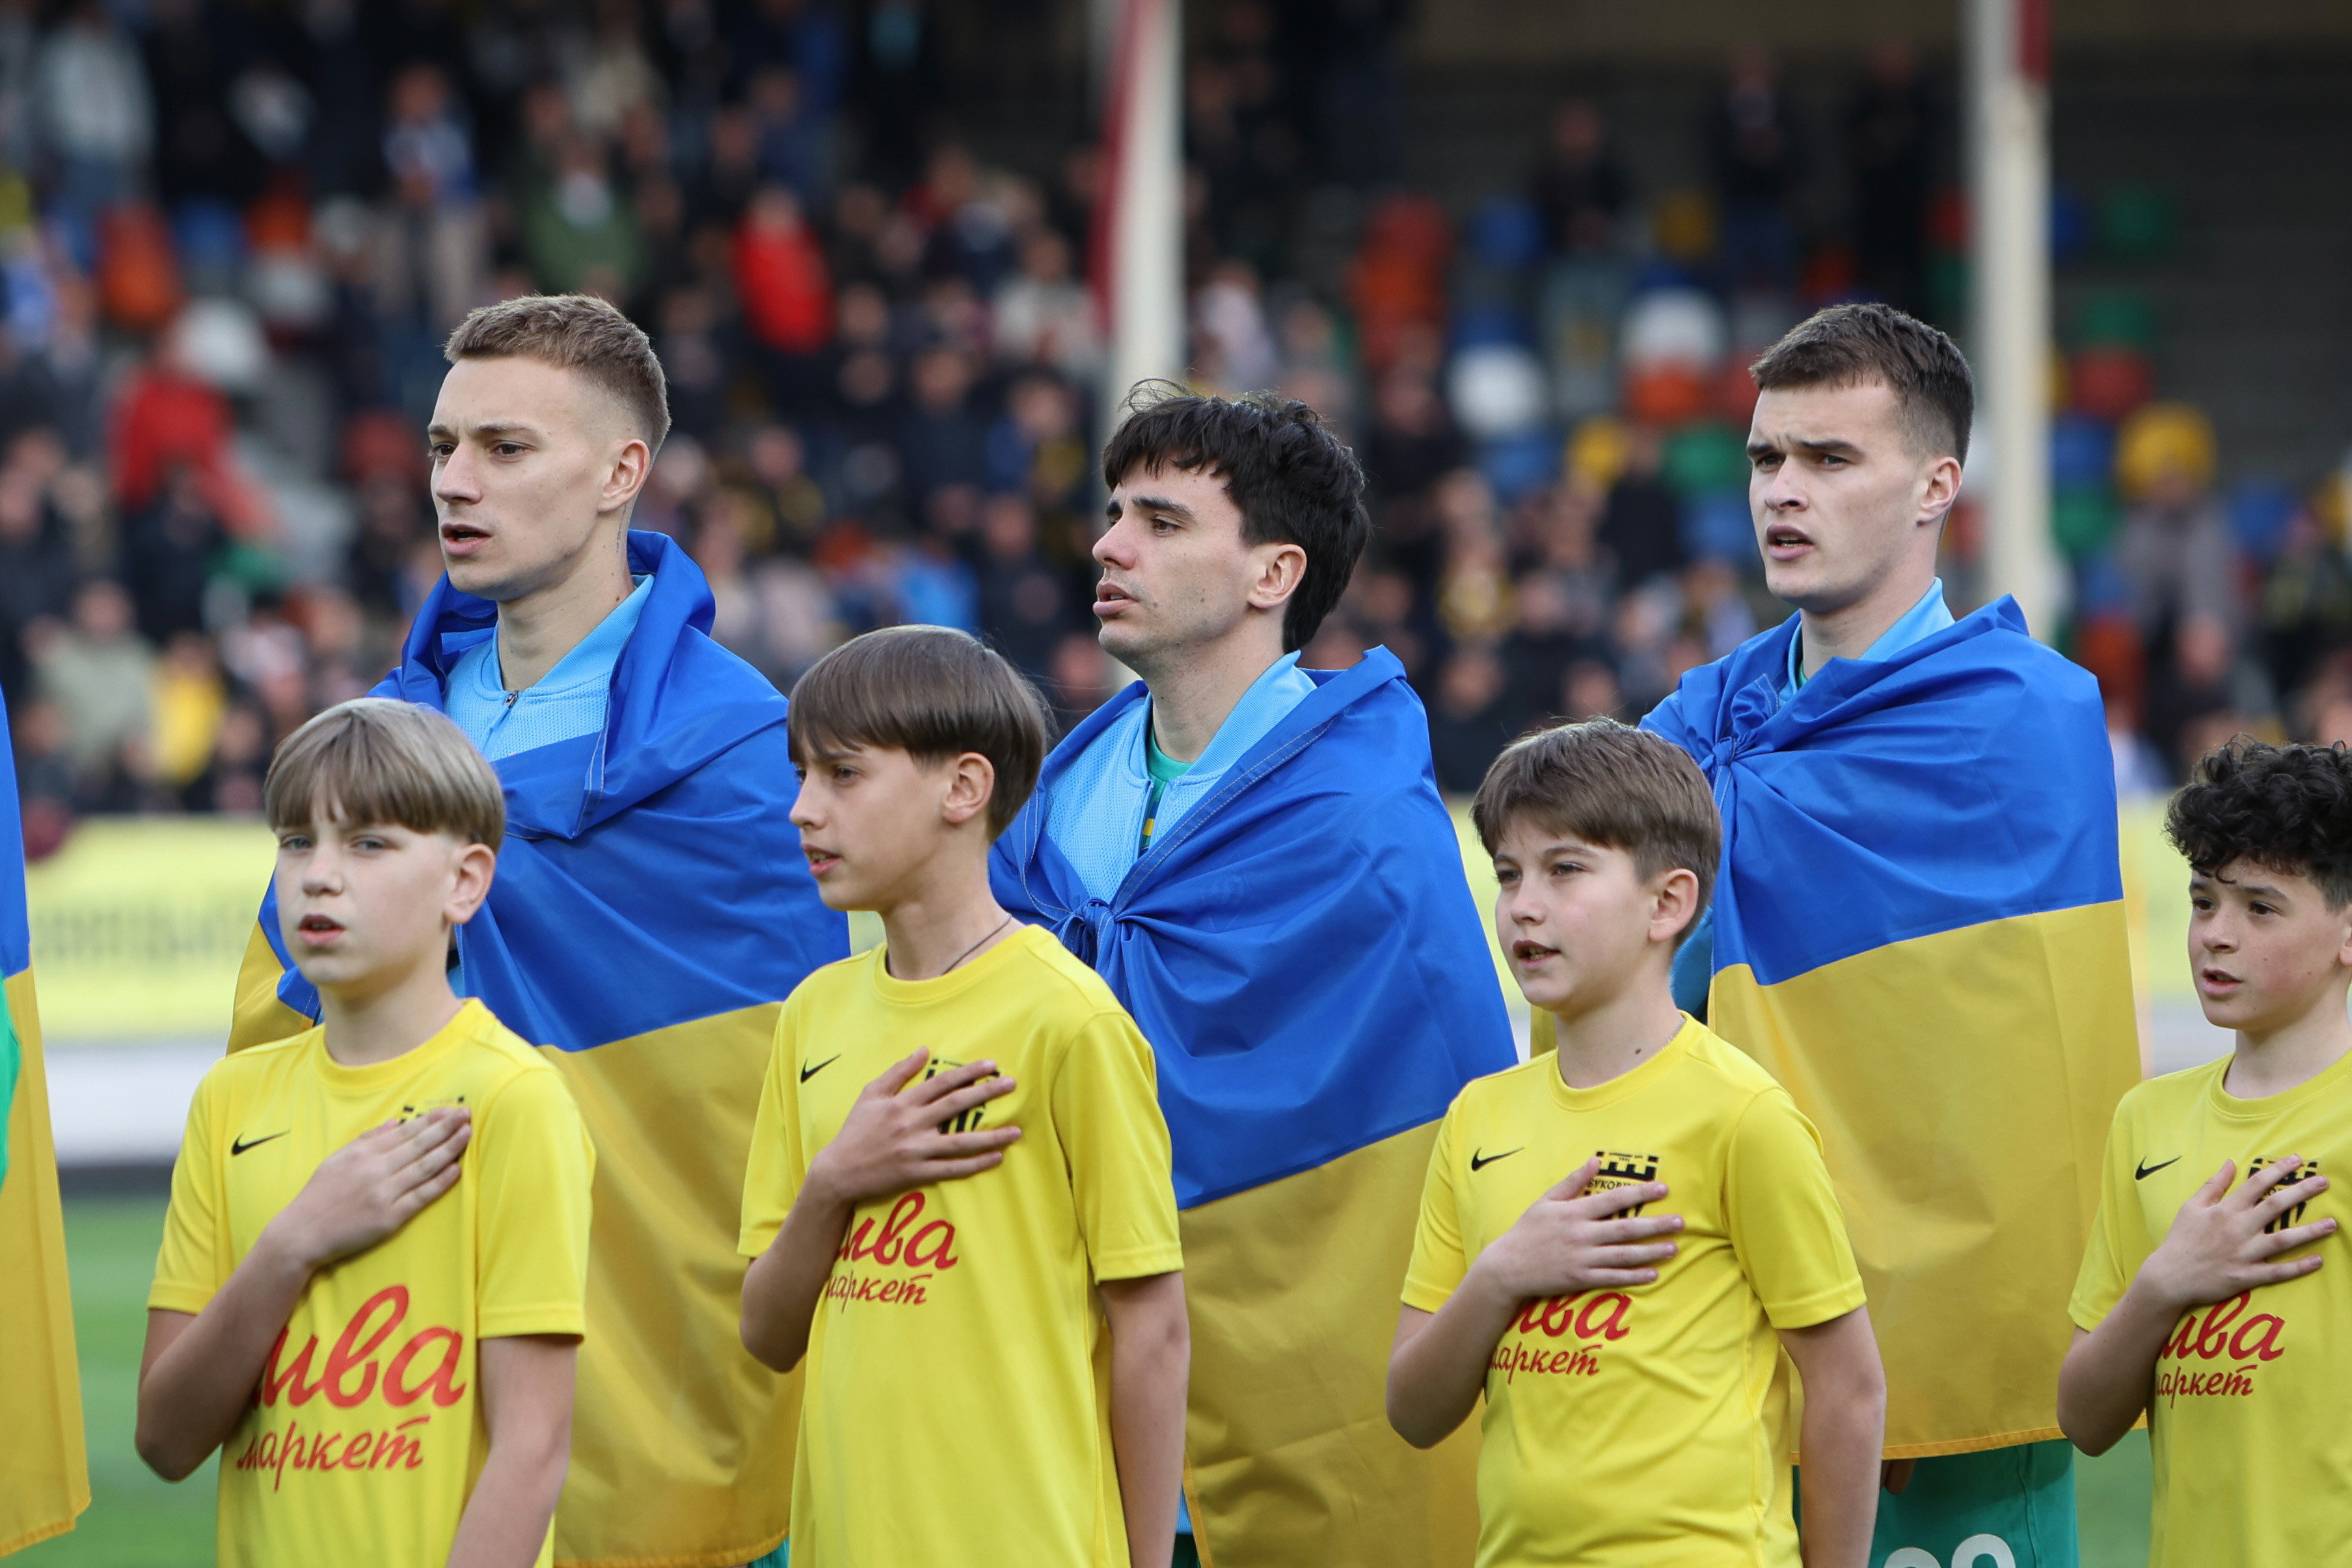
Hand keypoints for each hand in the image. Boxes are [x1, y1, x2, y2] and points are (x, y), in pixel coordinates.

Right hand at [263, 1107, 472, 1272]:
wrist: (302, 1233)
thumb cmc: (319, 1195)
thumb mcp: (336, 1159)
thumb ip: (367, 1139)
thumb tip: (396, 1122)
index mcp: (363, 1153)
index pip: (405, 1132)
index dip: (430, 1120)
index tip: (449, 1110)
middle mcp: (376, 1169)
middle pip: (419, 1145)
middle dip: (445, 1128)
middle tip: (467, 1114)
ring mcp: (384, 1193)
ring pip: (424, 1166)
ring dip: (449, 1148)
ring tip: (467, 1134)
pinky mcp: (389, 1217)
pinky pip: (421, 1196)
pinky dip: (440, 1182)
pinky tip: (456, 1169)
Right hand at [807, 1050, 1020, 1208]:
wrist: (838, 1171)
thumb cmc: (855, 1130)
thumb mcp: (870, 1094)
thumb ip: (897, 1072)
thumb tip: (923, 1050)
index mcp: (902, 1102)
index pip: (941, 1083)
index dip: (968, 1073)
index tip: (991, 1065)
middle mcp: (912, 1124)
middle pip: (956, 1106)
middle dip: (986, 1093)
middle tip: (1011, 1084)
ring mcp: (916, 1150)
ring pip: (960, 1142)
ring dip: (990, 1136)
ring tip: (1016, 1131)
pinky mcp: (916, 1173)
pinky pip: (952, 1169)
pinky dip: (975, 1164)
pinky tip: (996, 1158)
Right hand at [1471, 1156, 1680, 1301]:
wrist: (1507, 1267)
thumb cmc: (1527, 1231)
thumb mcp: (1546, 1200)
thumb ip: (1572, 1182)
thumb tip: (1594, 1161)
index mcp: (1574, 1212)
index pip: (1613, 1199)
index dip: (1640, 1193)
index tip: (1663, 1189)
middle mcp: (1581, 1234)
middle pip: (1625, 1228)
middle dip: (1655, 1225)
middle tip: (1681, 1222)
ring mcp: (1582, 1258)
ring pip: (1624, 1254)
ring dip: (1651, 1251)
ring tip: (1673, 1248)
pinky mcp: (1580, 1279)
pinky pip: (1612, 1278)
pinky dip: (1633, 1276)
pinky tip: (1652, 1274)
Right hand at [2136, 1157, 2333, 1314]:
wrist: (2169, 1276)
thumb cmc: (2180, 1239)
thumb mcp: (2191, 1206)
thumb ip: (2213, 1185)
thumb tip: (2230, 1162)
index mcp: (2224, 1210)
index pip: (2255, 1184)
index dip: (2278, 1170)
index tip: (2297, 1160)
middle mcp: (2237, 1228)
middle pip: (2275, 1206)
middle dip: (2301, 1192)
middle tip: (2324, 1183)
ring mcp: (2244, 1253)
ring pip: (2282, 1240)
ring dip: (2309, 1231)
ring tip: (2332, 1224)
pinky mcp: (2246, 1276)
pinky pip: (2277, 1271)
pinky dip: (2298, 1267)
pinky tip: (2317, 1260)